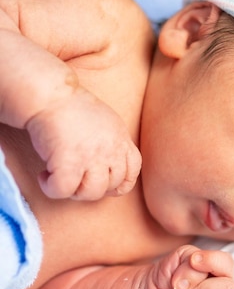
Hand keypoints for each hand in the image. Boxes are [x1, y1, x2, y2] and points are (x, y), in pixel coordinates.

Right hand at [25, 86, 140, 199]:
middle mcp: (111, 150)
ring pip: (91, 193)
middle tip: (74, 179)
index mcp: (122, 140)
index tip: (101, 181)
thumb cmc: (73, 108)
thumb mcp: (107, 123)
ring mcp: (92, 157)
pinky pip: (64, 190)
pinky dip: (52, 189)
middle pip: (112, 186)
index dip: (118, 183)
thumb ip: (113, 144)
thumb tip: (109, 167)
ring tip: (61, 179)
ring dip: (74, 192)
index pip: (132, 172)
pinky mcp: (68, 161)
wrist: (50, 95)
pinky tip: (44, 176)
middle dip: (92, 188)